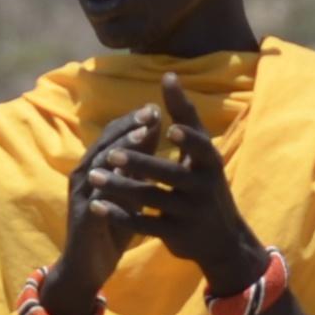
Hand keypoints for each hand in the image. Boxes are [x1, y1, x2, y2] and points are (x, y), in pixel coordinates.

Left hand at [109, 77, 261, 284]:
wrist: (222, 240)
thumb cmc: (206, 184)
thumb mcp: (202, 153)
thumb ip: (185, 115)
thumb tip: (168, 74)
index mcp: (210, 162)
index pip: (201, 148)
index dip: (189, 139)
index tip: (172, 129)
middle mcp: (204, 186)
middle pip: (170, 174)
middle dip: (140, 163)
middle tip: (112, 154)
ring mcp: (191, 213)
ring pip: (151, 198)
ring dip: (120, 188)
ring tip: (92, 178)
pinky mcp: (176, 234)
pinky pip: (144, 225)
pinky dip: (120, 216)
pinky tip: (97, 206)